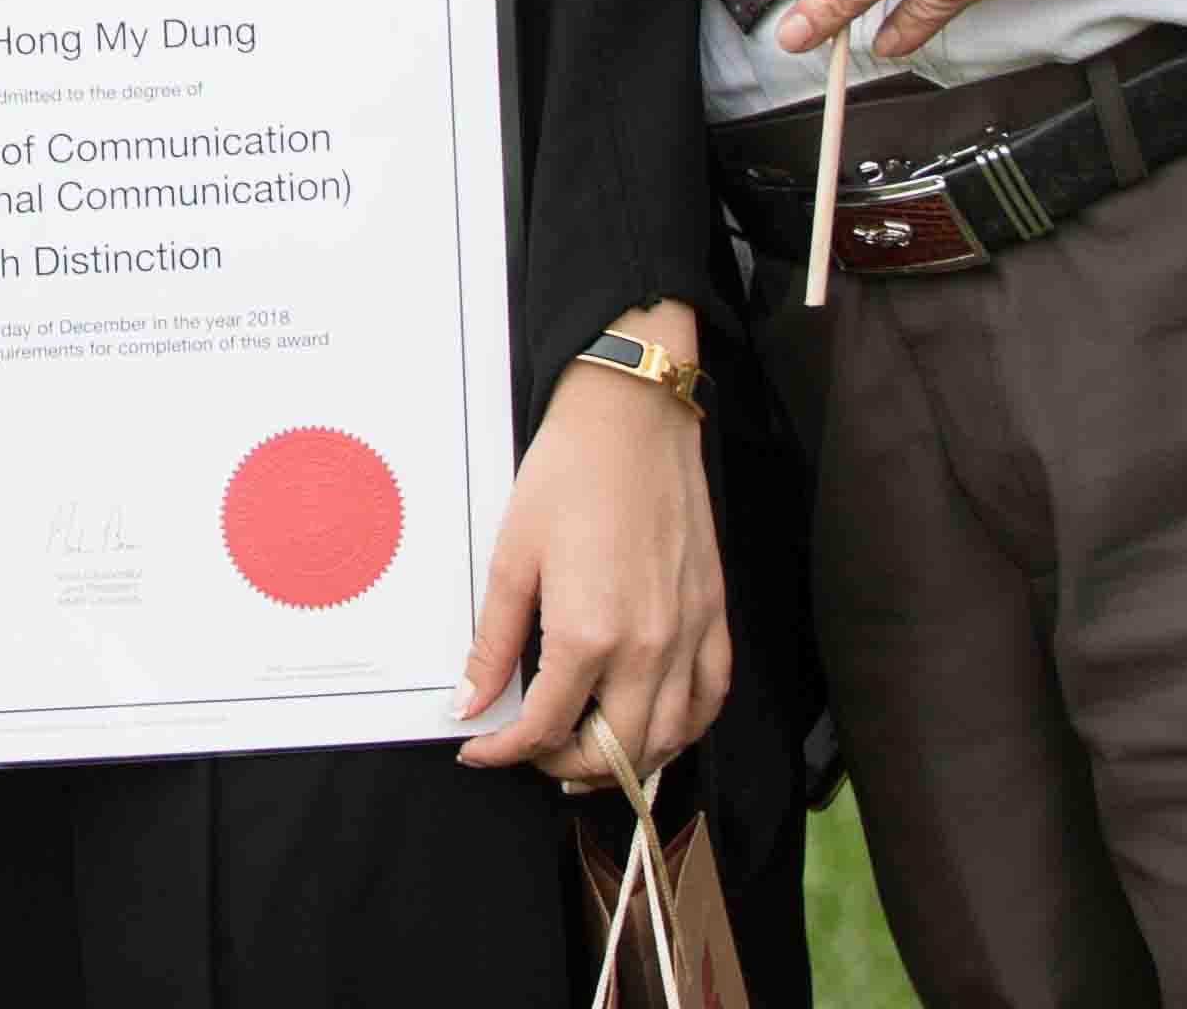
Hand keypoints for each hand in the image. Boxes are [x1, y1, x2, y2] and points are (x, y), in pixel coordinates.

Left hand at [459, 326, 727, 775]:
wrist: (633, 419)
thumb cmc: (569, 476)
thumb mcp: (513, 558)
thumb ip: (495, 643)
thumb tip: (470, 703)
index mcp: (588, 635)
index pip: (545, 729)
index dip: (504, 752)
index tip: (479, 751)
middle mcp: (648, 649)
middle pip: (612, 753)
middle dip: (562, 765)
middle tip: (531, 750)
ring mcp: (690, 636)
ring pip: (668, 741)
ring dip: (625, 760)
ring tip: (586, 748)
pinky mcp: (715, 617)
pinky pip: (711, 700)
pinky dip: (684, 728)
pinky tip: (655, 723)